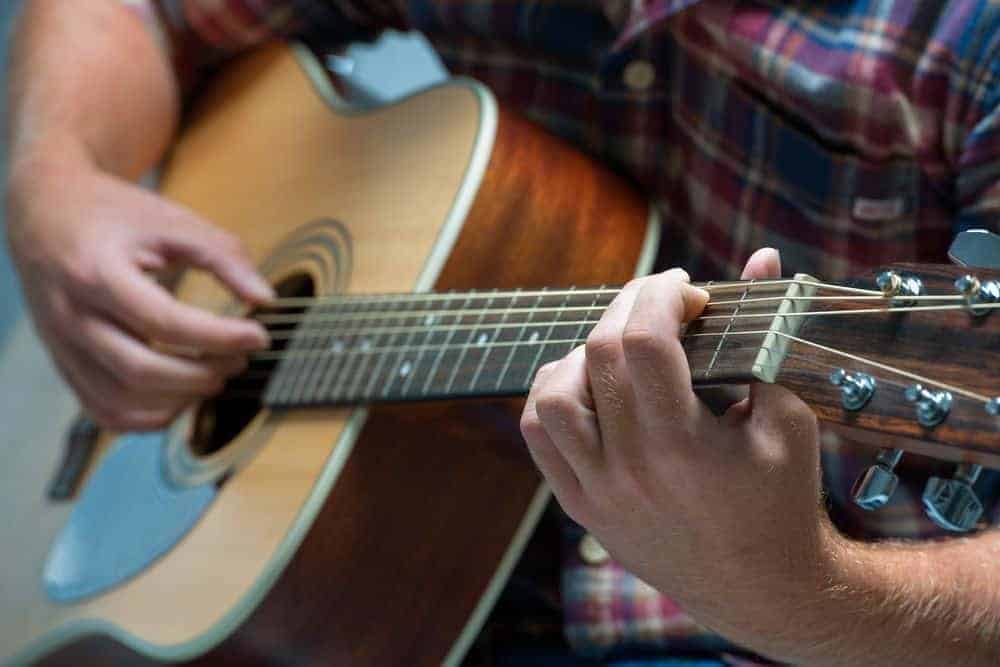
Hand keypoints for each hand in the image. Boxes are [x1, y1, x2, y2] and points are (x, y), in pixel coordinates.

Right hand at [6, 149, 273, 430]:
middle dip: (202, 373)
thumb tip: (266, 300)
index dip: (218, 336)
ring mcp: (62, 347)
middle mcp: (70, 316)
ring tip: (218, 375)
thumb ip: (223, 256)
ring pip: (120, 402)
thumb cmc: (115, 214)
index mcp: (95, 272)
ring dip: (179, 400)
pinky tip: (186, 394)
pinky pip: (105, 412)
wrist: (45, 211)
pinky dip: (151, 417)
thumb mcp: (172, 221)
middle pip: (140, 370)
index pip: (163, 321)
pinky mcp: (65, 365)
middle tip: (241, 359)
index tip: (259, 335)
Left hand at [520, 248, 839, 642]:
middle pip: (600, 355)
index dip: (661, 294)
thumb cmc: (783, 501)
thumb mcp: (790, 418)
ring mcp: (597, 492)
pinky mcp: (580, 507)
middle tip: (660, 300)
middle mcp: (629, 470)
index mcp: (683, 448)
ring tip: (622, 346)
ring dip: (582, 353)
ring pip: (551, 397)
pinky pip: (538, 437)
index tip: (687, 288)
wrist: (761, 590)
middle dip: (629, 306)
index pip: (644, 342)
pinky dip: (553, 396)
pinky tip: (588, 382)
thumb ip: (768, 335)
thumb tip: (762, 258)